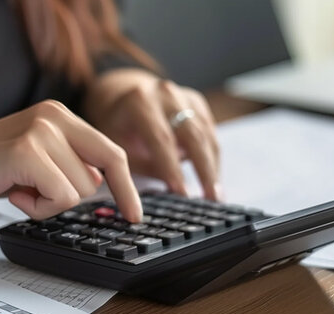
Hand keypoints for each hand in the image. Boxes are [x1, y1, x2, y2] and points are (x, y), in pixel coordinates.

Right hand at [0, 100, 141, 220]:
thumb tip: (101, 182)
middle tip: (34, 192)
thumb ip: (68, 163)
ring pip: (79, 191)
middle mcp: (55, 116)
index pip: (110, 152)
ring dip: (49, 202)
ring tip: (18, 187)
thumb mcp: (35, 158)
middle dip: (70, 196)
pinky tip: (13, 193)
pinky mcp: (28, 151)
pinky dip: (38, 207)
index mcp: (59, 114)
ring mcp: (42, 131)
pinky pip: (61, 198)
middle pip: (99, 176)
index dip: (126, 186)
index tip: (134, 214)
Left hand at [84, 69, 220, 199]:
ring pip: (205, 134)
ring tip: (216, 195)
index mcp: (139, 102)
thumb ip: (142, 165)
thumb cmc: (117, 125)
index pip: (161, 139)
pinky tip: (213, 178)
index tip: (182, 194)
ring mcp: (183, 95)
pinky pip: (210, 131)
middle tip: (211, 199)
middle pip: (192, 135)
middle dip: (204, 170)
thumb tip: (169, 194)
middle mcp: (165, 94)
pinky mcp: (196, 101)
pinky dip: (212, 156)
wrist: (123, 93)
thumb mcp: (117, 145)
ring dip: (212, 166)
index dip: (173, 168)